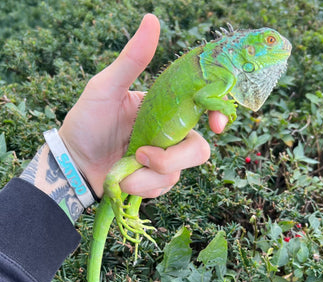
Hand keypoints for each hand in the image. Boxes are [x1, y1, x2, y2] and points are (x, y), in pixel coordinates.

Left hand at [59, 14, 227, 198]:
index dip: (217, 114)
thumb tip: (152, 20)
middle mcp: (168, 135)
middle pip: (198, 150)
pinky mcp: (155, 182)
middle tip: (141, 155)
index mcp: (163, 109)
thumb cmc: (86, 122)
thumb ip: (131, 59)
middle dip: (172, 158)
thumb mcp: (106, 88)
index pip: (202, 108)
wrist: (72, 164)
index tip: (216, 124)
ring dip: (148, 175)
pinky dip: (141, 187)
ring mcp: (163, 161)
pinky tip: (124, 180)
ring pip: (179, 172)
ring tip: (124, 169)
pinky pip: (163, 188)